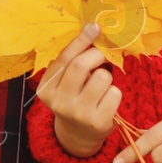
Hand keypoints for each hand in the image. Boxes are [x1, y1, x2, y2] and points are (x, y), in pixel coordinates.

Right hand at [35, 25, 119, 157]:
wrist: (78, 135)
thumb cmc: (73, 98)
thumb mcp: (63, 82)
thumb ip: (72, 60)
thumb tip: (93, 30)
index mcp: (47, 88)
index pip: (64, 59)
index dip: (81, 40)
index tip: (95, 27)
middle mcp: (59, 102)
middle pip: (80, 65)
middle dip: (96, 54)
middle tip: (101, 55)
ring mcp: (79, 114)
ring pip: (102, 77)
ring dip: (106, 75)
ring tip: (100, 85)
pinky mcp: (98, 122)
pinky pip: (115, 93)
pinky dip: (114, 92)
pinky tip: (106, 100)